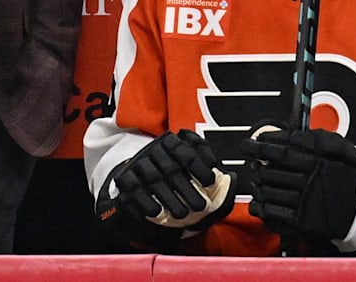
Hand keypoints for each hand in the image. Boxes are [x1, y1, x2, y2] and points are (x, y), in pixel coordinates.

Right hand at [97, 129, 234, 231]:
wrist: (141, 177)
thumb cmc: (175, 174)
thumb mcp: (190, 165)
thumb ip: (207, 170)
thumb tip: (229, 179)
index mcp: (173, 140)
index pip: (187, 149)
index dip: (200, 165)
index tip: (211, 182)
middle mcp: (154, 148)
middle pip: (172, 168)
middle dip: (187, 189)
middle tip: (200, 207)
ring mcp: (139, 162)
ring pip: (154, 179)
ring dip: (169, 198)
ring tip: (183, 215)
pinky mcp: (125, 177)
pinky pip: (135, 189)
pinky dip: (146, 201)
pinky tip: (157, 213)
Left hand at [240, 126, 355, 253]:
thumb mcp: (344, 149)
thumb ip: (318, 140)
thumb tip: (291, 133)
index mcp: (319, 162)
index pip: (283, 151)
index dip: (262, 146)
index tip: (250, 142)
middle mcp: (311, 181)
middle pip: (272, 170)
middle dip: (257, 164)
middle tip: (250, 159)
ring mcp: (306, 202)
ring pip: (270, 191)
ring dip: (257, 184)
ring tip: (254, 179)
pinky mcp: (305, 222)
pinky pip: (275, 214)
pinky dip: (262, 207)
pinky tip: (257, 201)